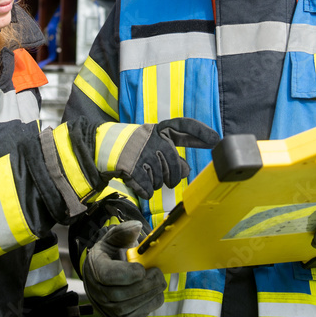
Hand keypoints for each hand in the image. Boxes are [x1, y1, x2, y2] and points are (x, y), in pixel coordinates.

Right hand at [82, 221, 165, 316]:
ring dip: (149, 295)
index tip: (143, 268)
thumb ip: (124, 231)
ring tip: (159, 282)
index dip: (127, 274)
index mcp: (94, 268)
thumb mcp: (115, 238)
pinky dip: (149, 306)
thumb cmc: (113, 253)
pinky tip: (153, 293)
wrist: (106, 272)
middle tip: (159, 274)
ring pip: (127, 309)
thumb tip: (136, 227)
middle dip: (145, 285)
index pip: (107, 276)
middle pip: (119, 295)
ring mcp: (105, 310)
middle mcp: (95, 292)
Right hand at [94, 118, 218, 197]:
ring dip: (155, 183)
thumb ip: (172, 154)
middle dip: (172, 177)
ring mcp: (141, 153)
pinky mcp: (130, 168)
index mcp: (158, 130)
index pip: (183, 126)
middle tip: (166, 179)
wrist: (99, 149)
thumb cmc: (132, 148)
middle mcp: (151, 139)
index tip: (216, 139)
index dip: (200, 132)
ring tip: (144, 174)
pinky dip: (144, 191)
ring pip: (161, 180)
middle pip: (176, 166)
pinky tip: (138, 183)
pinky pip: (148, 189)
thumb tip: (186, 171)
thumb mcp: (152, 143)